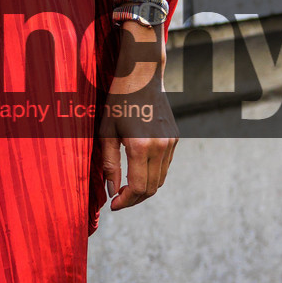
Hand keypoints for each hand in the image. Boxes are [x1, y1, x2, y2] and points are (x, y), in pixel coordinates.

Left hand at [101, 20, 176, 210]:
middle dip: (134, 199)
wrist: (142, 76)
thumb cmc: (118, 101)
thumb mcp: (106, 132)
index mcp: (141, 146)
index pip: (138, 187)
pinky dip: (152, 175)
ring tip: (125, 188)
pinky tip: (137, 171)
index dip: (125, 201)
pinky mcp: (175, 139)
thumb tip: (111, 191)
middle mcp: (161, 147)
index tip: (113, 206)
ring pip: (160, 179)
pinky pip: (165, 166)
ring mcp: (171, 143)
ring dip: (144, 189)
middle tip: (118, 200)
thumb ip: (109, 164)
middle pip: (152, 188)